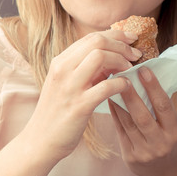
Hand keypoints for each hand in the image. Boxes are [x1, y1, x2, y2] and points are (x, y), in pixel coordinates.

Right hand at [23, 29, 141, 163]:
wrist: (41, 140)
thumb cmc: (57, 111)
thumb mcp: (67, 83)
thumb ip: (87, 69)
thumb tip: (114, 57)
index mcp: (60, 62)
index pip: (91, 37)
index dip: (116, 35)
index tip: (132, 40)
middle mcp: (62, 70)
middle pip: (97, 41)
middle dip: (121, 45)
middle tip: (135, 55)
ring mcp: (70, 87)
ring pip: (100, 57)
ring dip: (121, 60)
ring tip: (129, 70)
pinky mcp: (79, 106)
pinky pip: (106, 86)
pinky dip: (121, 83)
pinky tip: (126, 87)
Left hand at [108, 67, 176, 175]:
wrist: (166, 174)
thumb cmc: (170, 142)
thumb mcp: (174, 127)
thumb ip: (163, 109)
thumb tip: (147, 79)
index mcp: (175, 133)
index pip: (164, 106)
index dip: (154, 87)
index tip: (144, 70)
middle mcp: (160, 143)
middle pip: (142, 116)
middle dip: (131, 95)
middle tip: (121, 75)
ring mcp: (144, 152)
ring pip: (128, 123)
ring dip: (118, 103)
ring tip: (111, 84)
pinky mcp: (130, 157)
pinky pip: (120, 132)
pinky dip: (115, 115)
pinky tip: (109, 100)